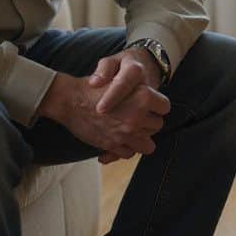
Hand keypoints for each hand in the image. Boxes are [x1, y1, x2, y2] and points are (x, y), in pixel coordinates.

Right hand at [86, 46, 169, 161]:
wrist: (69, 100)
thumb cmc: (93, 89)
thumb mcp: (120, 82)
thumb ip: (139, 94)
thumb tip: (151, 104)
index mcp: (143, 96)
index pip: (165, 107)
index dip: (157, 106)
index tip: (150, 107)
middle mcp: (137, 116)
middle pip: (158, 125)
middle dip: (149, 122)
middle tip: (137, 117)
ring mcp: (126, 133)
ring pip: (148, 145)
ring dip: (141, 139)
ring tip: (132, 131)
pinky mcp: (114, 145)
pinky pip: (130, 153)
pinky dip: (127, 149)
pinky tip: (120, 139)